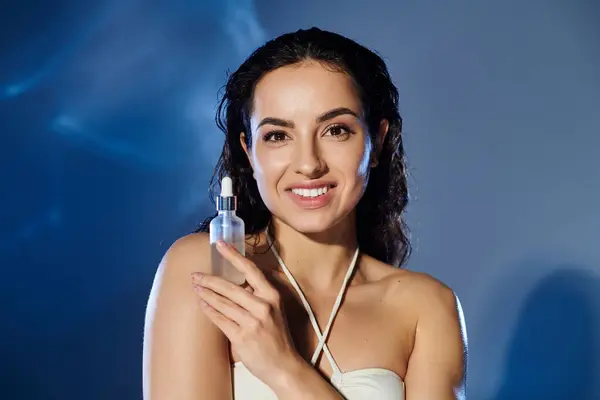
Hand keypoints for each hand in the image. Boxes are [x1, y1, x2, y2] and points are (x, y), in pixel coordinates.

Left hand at [191, 240, 299, 388]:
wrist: (283, 365)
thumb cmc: (277, 336)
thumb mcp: (275, 310)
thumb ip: (259, 295)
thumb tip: (237, 282)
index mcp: (272, 296)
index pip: (250, 270)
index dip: (234, 256)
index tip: (220, 245)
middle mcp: (263, 306)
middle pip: (230, 287)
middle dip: (209, 280)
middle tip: (195, 275)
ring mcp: (252, 322)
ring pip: (222, 303)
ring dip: (206, 294)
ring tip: (195, 288)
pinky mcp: (242, 337)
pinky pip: (220, 320)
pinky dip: (209, 311)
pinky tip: (202, 305)